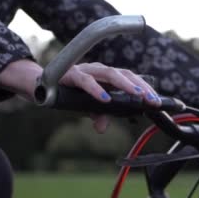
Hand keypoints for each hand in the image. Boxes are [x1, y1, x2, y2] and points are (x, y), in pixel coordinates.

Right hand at [0, 60, 159, 133]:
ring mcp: (85, 70)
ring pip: (110, 73)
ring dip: (126, 84)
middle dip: (141, 87)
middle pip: (125, 73)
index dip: (145, 88)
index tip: (158, 102)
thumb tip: (102, 127)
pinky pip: (86, 81)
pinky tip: (105, 100)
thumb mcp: (85, 107)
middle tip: (153, 101)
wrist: (39, 85)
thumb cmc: (67, 93)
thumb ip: (97, 115)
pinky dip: (96, 90)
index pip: (130, 79)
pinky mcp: (71, 75)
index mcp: (105, 77)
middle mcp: (98, 70)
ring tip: (138, 96)